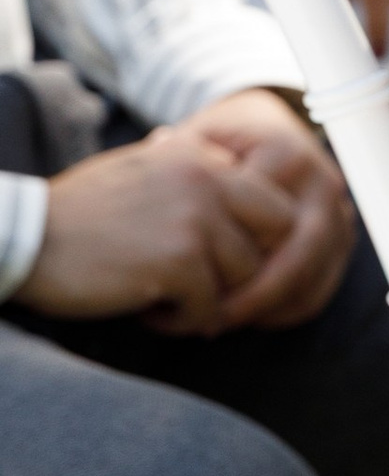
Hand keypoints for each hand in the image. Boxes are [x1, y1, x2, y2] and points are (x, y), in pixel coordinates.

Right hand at [18, 93, 351, 333]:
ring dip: (212, 300)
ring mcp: (196, 218)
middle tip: (211, 290)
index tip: (223, 263)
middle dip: (249, 270)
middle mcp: (207, 177)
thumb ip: (192, 173)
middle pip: (275, 236)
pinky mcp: (180, 261)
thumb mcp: (143, 171)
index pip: (271, 199)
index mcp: (201, 154)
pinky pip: (211, 308)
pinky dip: (184, 321)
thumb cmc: (79, 213)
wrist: (26, 237)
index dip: (254, 239)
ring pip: (246, 277)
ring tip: (168, 302)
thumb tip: (236, 178)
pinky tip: (148, 313)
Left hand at [173, 92, 354, 327]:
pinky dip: (284, 310)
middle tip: (209, 317)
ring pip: (311, 280)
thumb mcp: (198, 136)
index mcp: (289, 155)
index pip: (262, 222)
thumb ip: (178, 158)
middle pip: (297, 257)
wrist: (265, 127)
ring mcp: (338, 213)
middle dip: (254, 297)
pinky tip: (248, 315)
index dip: (226, 256)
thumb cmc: (223, 137)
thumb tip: (159, 157)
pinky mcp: (340, 238)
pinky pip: (319, 289)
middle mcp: (323, 184)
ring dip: (268, 309)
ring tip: (222, 320)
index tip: (187, 279)